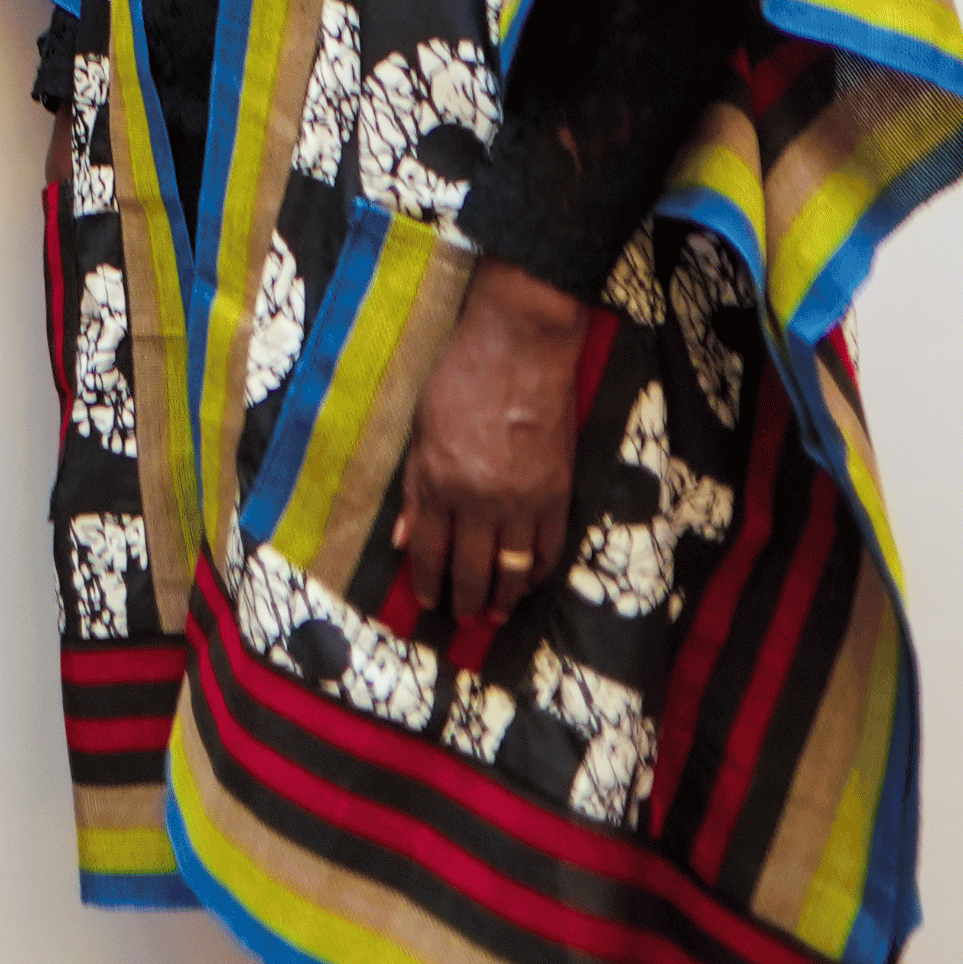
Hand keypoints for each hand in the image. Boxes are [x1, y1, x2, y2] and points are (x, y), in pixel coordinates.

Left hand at [390, 257, 592, 621]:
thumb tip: (404, 540)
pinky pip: (550, 547)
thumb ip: (414, 489)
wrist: (520, 344)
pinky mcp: (558, 491)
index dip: (428, 583)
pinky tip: (530, 580)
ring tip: (495, 615)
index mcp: (438, 481)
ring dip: (503, 598)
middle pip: (471, 568)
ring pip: (513, 568)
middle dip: (463, 600)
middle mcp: (479, 499)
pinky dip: (540, 571)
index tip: (427, 602)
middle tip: (461, 619)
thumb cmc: (461, 375)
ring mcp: (522, 499)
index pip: (430, 551)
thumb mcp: (420, 428)